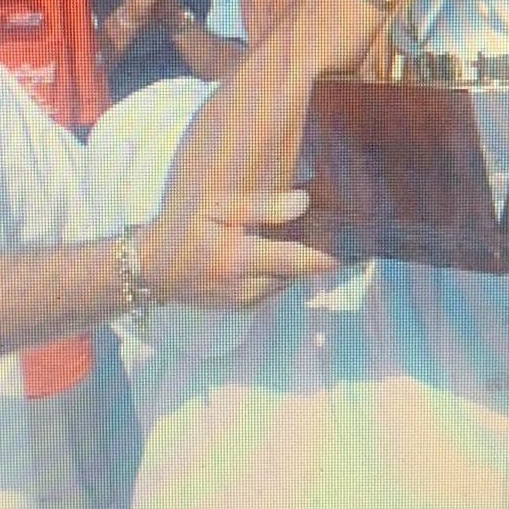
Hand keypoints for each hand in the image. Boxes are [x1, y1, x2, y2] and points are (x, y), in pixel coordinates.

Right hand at [139, 189, 335, 311]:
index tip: (357, 244)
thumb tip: (305, 201)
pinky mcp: (242, 307)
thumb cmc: (182, 228)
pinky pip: (274, 287)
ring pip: (288, 280)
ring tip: (316, 234)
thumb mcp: (215, 207)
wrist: (150, 269)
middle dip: (318, 253)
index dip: (331, 254)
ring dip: (299, 262)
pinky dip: (283, 271)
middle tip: (338, 226)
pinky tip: (286, 250)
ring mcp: (244, 302)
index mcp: (239, 260)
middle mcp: (245, 288)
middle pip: (298, 271)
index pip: (299, 260)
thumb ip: (262, 206)